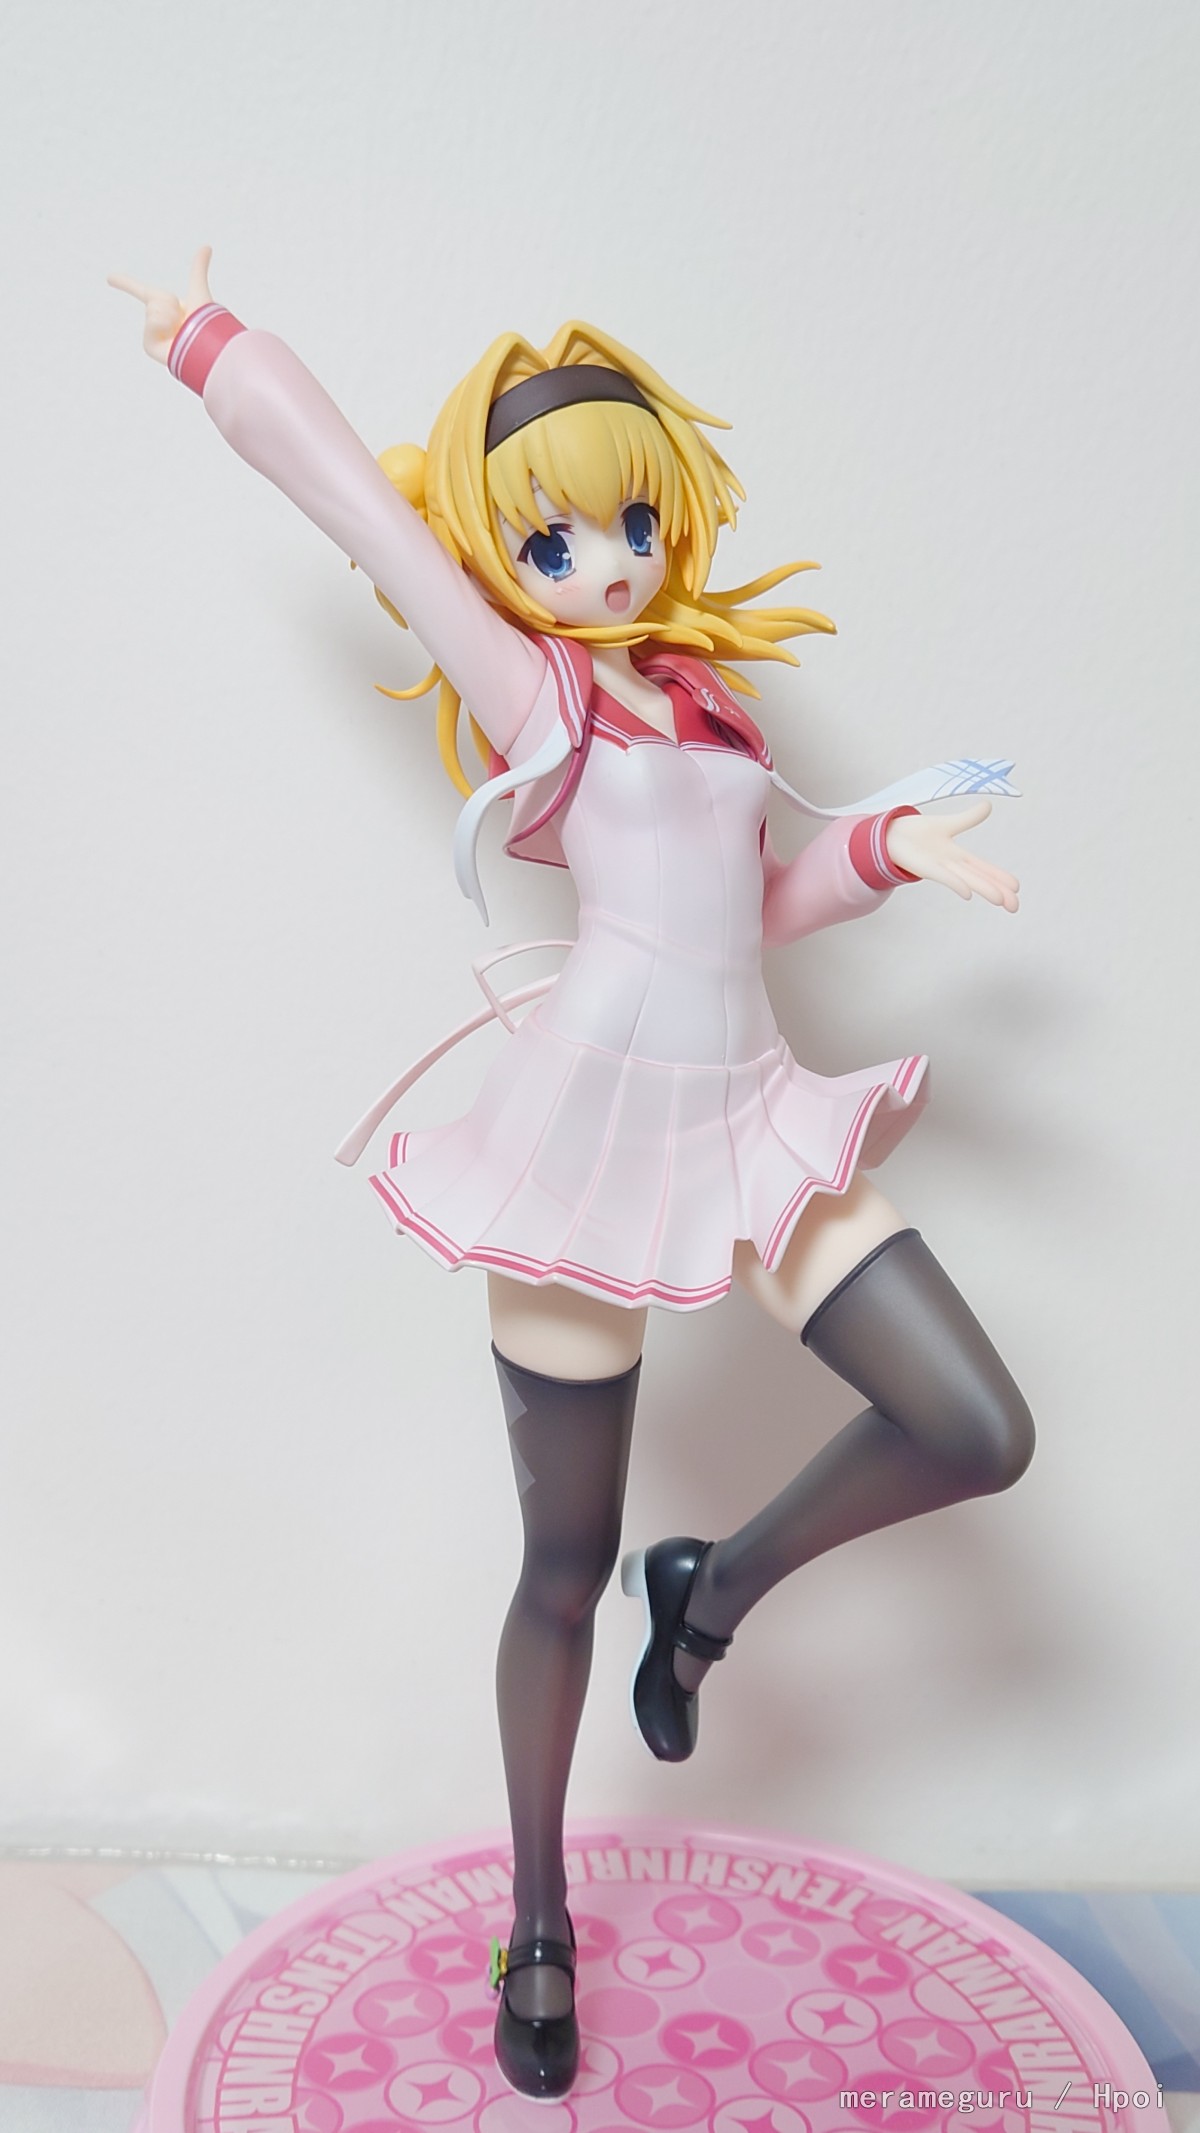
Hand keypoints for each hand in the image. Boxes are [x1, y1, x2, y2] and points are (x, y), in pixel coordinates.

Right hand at [107, 243, 214, 364]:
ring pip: (152, 310)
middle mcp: (157, 319)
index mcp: (165, 306)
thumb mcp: (199, 291)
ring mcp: (152, 334)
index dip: (125, 283)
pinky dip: (164, 327)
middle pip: (153, 298)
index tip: (109, 278)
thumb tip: (207, 246)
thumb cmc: (204, 323)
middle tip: (183, 317)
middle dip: (169, 302)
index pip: (140, 290)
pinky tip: (173, 338)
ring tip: (181, 328)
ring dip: (169, 315)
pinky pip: (151, 324)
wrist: (205, 347)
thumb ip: (199, 269)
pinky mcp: (149, 347)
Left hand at [885, 801, 1019, 910]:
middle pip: (980, 879)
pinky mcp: (925, 867)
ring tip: (1001, 900)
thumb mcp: (948, 824)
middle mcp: (952, 865)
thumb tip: (989, 805)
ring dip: (984, 889)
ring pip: (967, 880)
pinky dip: (956, 883)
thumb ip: (968, 818)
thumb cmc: (918, 834)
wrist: (890, 836)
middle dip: (998, 891)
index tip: (1016, 887)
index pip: (984, 868)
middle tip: (1015, 906)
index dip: (999, 877)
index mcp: (959, 857)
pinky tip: (968, 894)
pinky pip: (944, 876)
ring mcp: (939, 867)